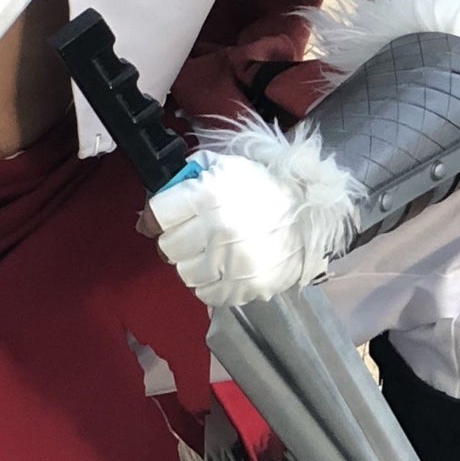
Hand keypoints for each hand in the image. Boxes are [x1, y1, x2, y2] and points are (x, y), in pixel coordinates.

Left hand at [142, 148, 340, 310]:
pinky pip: (206, 294)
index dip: (153, 217)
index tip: (157, 219)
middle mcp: (218, 230)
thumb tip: (148, 213)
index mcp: (209, 195)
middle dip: (175, 239)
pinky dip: (210, 282)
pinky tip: (222, 266)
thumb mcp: (223, 166)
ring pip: (184, 273)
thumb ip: (185, 180)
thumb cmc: (262, 186)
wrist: (311, 211)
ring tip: (209, 250)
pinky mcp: (246, 286)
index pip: (156, 215)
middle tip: (191, 233)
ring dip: (192, 262)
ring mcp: (233, 262)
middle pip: (167, 247)